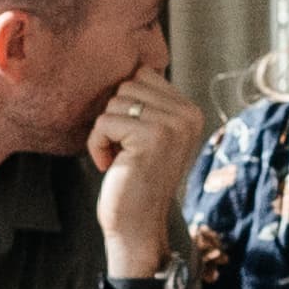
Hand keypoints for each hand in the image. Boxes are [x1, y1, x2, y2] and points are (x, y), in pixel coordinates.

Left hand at [89, 61, 205, 279]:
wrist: (137, 226)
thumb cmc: (134, 180)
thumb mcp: (150, 135)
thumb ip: (147, 102)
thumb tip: (126, 62)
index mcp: (190, 111)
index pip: (143, 75)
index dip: (126, 106)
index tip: (133, 139)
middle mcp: (188, 115)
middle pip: (127, 85)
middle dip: (115, 117)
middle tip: (125, 151)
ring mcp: (173, 125)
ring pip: (114, 102)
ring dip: (105, 132)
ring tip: (120, 159)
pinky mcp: (152, 137)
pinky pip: (104, 122)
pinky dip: (97, 144)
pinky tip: (112, 167)